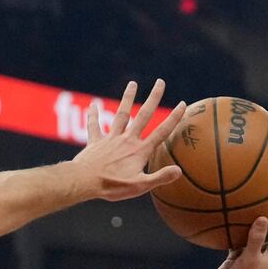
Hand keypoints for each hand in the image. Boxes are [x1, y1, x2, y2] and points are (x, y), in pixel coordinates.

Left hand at [72, 79, 186, 200]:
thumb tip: (179, 170)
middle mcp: (127, 140)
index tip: (183, 104)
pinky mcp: (95, 142)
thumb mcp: (140, 186)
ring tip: (133, 83)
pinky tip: (93, 105)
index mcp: (140, 151)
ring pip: (121, 114)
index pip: (161, 132)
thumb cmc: (112, 186)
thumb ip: (160, 177)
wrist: (84, 182)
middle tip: (160, 82)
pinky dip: (93, 115)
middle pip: (143, 115)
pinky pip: (94, 126)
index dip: (173, 118)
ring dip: (127, 98)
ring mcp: (111, 139)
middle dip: (153, 98)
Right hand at [207, 192, 267, 268]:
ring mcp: (251, 255)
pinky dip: (238, 228)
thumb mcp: (249, 259)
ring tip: (259, 201)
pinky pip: (240, 238)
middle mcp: (265, 253)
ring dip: (261, 218)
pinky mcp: (238, 257)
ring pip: (259, 233)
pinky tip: (232, 218)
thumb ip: (255, 239)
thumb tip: (262, 217)